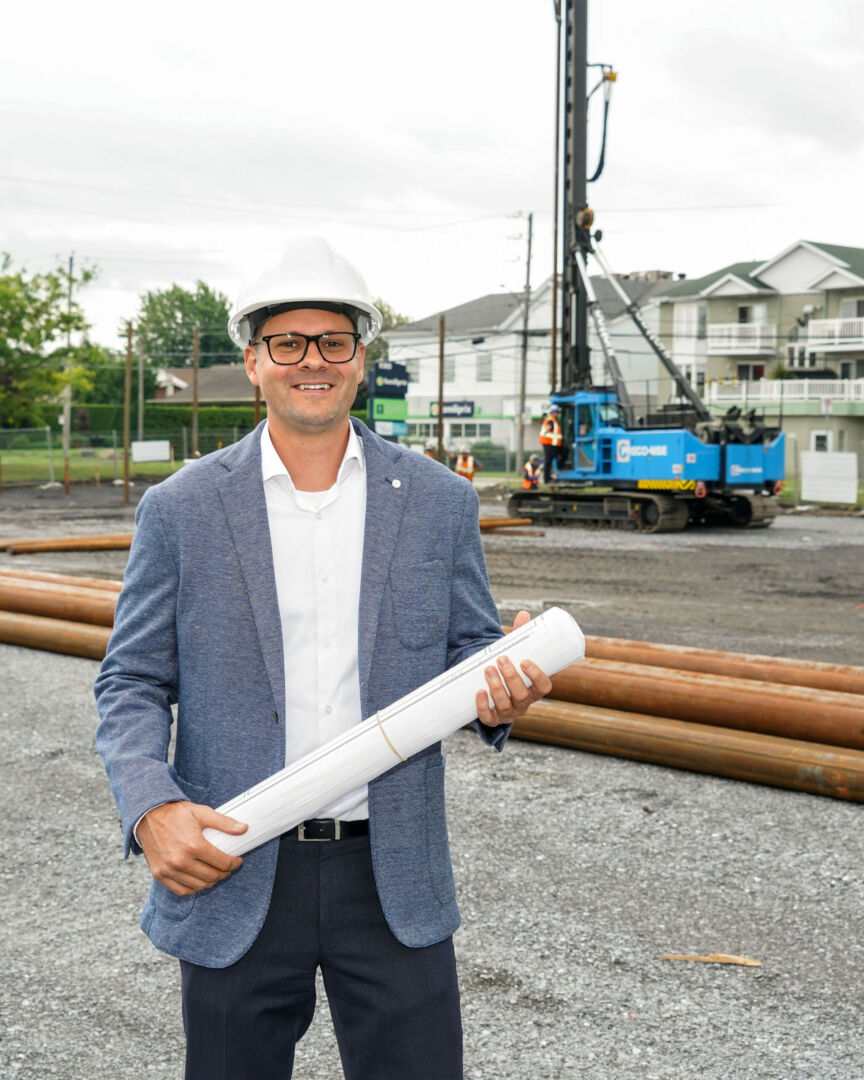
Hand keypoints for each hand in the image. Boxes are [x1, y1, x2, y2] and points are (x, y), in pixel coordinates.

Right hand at [137, 801, 247, 895]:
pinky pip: (181, 890)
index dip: (234, 863)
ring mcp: (168, 869)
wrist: (148, 815)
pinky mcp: (159, 874)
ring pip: (198, 886)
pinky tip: (199, 880)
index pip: (222, 863)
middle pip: (212, 876)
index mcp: (193, 844)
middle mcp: (180, 860)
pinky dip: (193, 888)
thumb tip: (244, 829)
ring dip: (211, 882)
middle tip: (228, 867)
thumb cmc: (176, 813)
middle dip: (225, 873)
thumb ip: (224, 822)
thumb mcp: (202, 812)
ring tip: (216, 873)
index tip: (237, 860)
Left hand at [475, 610, 552, 727]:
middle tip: (500, 659)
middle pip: (522, 695)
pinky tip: (479, 692)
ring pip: (505, 706)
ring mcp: (508, 713)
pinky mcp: (492, 720)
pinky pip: (488, 718)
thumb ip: (519, 635)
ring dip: (497, 688)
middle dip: (511, 678)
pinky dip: (483, 706)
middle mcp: (523, 704)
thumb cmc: (507, 668)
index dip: (537, 676)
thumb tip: (524, 614)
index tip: (524, 661)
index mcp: (534, 689)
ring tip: (487, 669)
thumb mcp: (514, 653)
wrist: (490, 689)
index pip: (544, 687)